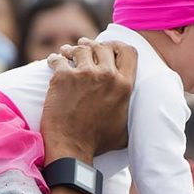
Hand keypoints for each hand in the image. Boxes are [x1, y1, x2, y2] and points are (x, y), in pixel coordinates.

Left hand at [42, 38, 136, 160]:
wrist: (72, 148)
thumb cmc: (97, 143)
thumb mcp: (124, 130)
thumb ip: (130, 116)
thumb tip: (140, 119)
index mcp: (124, 85)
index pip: (128, 52)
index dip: (117, 47)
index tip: (108, 48)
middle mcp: (106, 76)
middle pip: (103, 47)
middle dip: (93, 45)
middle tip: (84, 46)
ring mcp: (84, 74)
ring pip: (81, 49)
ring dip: (73, 49)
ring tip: (66, 52)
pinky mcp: (63, 77)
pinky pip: (58, 59)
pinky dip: (55, 59)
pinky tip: (53, 61)